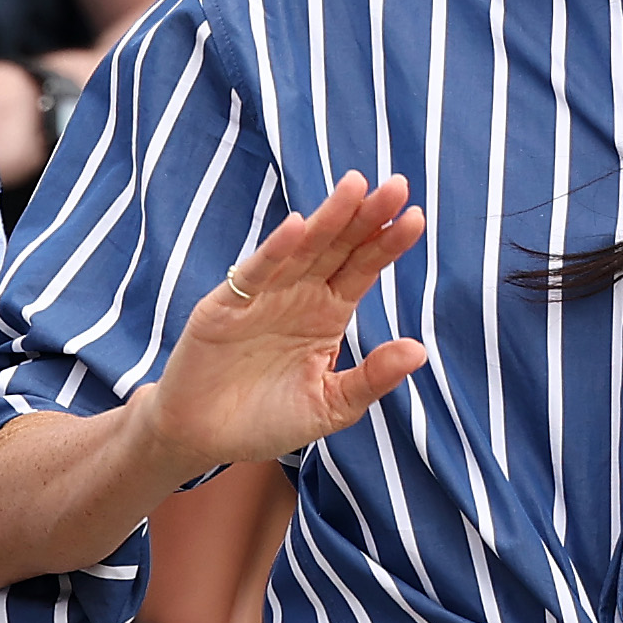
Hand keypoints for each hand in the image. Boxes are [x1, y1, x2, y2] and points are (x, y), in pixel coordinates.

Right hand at [145, 173, 426, 470]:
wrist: (202, 437)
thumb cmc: (265, 420)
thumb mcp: (329, 406)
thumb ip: (371, 378)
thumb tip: (420, 350)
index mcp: (328, 314)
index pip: (363, 269)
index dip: (387, 243)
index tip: (416, 218)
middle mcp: (298, 295)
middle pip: (338, 247)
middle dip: (366, 216)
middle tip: (396, 186)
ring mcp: (262, 296)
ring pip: (301, 249)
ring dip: (328, 218)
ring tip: (356, 187)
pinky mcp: (226, 306)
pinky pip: (254, 274)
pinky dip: (274, 251)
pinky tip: (298, 227)